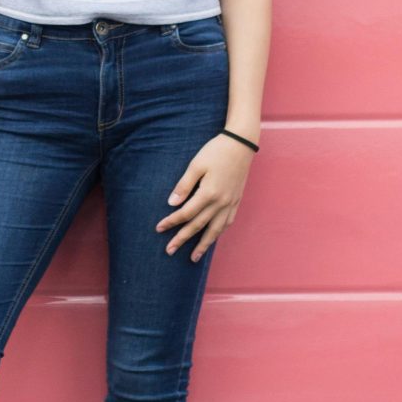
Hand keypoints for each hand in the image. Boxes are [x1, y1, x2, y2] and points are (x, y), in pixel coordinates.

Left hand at [155, 132, 253, 261]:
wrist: (242, 144)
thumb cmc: (216, 151)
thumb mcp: (196, 165)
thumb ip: (184, 185)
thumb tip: (172, 203)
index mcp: (209, 193)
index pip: (186, 213)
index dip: (171, 222)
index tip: (159, 228)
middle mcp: (221, 202)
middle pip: (198, 226)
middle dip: (182, 239)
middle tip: (169, 251)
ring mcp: (230, 203)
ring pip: (215, 230)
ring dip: (203, 245)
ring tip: (193, 257)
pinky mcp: (236, 201)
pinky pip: (227, 223)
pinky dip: (218, 233)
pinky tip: (213, 238)